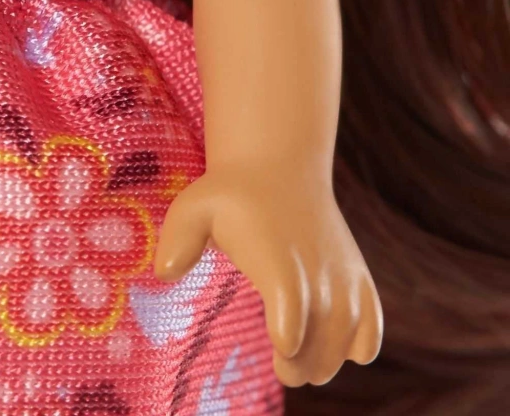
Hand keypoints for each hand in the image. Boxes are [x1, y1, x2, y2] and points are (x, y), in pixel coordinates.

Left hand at [153, 164, 382, 386]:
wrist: (277, 167)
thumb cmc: (230, 196)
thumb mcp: (194, 207)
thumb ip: (178, 240)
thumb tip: (163, 273)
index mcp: (278, 263)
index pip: (293, 318)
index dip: (288, 341)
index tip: (277, 346)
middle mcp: (317, 274)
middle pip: (321, 344)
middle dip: (302, 366)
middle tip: (282, 365)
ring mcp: (343, 278)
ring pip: (348, 342)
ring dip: (327, 361)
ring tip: (301, 361)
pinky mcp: (358, 279)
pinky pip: (371, 328)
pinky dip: (361, 345)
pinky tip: (338, 342)